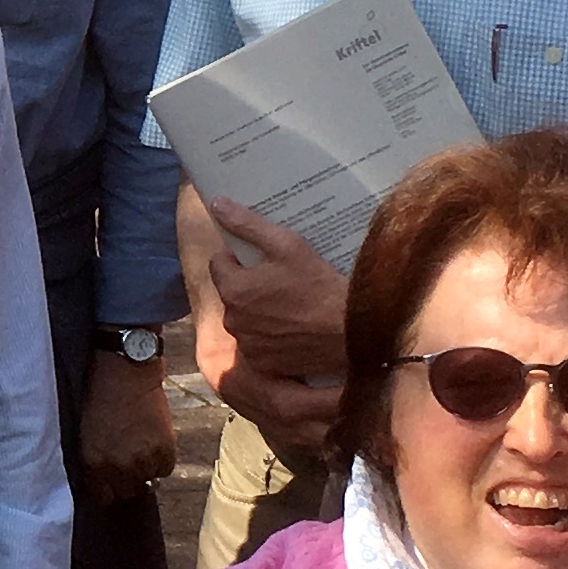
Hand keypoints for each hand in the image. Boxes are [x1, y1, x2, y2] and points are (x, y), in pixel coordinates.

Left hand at [75, 349, 179, 489]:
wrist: (124, 372)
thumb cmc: (100, 398)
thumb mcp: (86, 435)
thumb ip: (96, 462)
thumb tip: (107, 483)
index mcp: (94, 463)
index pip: (104, 497)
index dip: (109, 488)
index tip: (113, 481)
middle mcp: (118, 467)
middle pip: (128, 492)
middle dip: (128, 480)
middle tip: (130, 460)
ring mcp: (143, 460)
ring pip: (149, 481)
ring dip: (146, 468)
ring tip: (142, 445)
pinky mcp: (165, 450)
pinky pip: (166, 468)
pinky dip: (162, 458)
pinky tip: (154, 439)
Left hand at [180, 191, 346, 441]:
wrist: (350, 332)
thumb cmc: (319, 285)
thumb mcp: (287, 244)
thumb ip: (248, 224)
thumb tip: (217, 204)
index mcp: (233, 288)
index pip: (219, 263)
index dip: (239, 257)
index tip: (262, 258)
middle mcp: (233, 319)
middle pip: (232, 292)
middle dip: (248, 284)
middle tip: (280, 279)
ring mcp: (248, 345)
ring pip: (244, 319)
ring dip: (258, 311)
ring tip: (289, 303)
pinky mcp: (264, 364)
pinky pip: (259, 344)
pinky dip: (269, 336)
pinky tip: (292, 327)